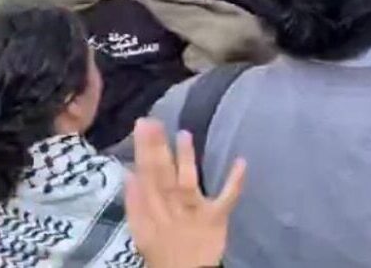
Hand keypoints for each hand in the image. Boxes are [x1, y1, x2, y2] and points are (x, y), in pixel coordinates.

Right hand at [125, 118, 244, 267]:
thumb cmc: (163, 249)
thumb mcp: (141, 230)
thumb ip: (134, 203)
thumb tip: (128, 173)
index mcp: (153, 208)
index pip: (146, 175)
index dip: (143, 149)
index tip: (141, 124)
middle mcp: (172, 207)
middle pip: (162, 176)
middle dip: (157, 149)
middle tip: (153, 121)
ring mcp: (195, 211)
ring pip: (188, 182)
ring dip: (186, 159)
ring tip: (184, 134)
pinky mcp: (216, 217)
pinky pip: (227, 198)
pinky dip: (235, 181)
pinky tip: (242, 162)